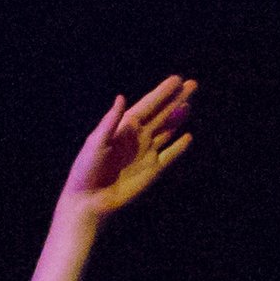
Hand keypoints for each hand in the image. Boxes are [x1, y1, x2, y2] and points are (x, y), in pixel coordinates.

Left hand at [61, 76, 196, 220]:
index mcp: (123, 128)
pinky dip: (178, 147)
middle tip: (192, 84)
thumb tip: (121, 97)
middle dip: (176, 100)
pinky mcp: (152, 170)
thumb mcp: (96, 143)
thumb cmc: (87, 171)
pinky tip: (188, 137)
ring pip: (166, 131)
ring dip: (177, 118)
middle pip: (161, 114)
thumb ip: (110, 122)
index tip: (177, 79)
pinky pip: (169, 155)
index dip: (162, 93)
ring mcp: (145, 153)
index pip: (147, 106)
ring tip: (189, 106)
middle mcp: (136, 138)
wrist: (89, 201)